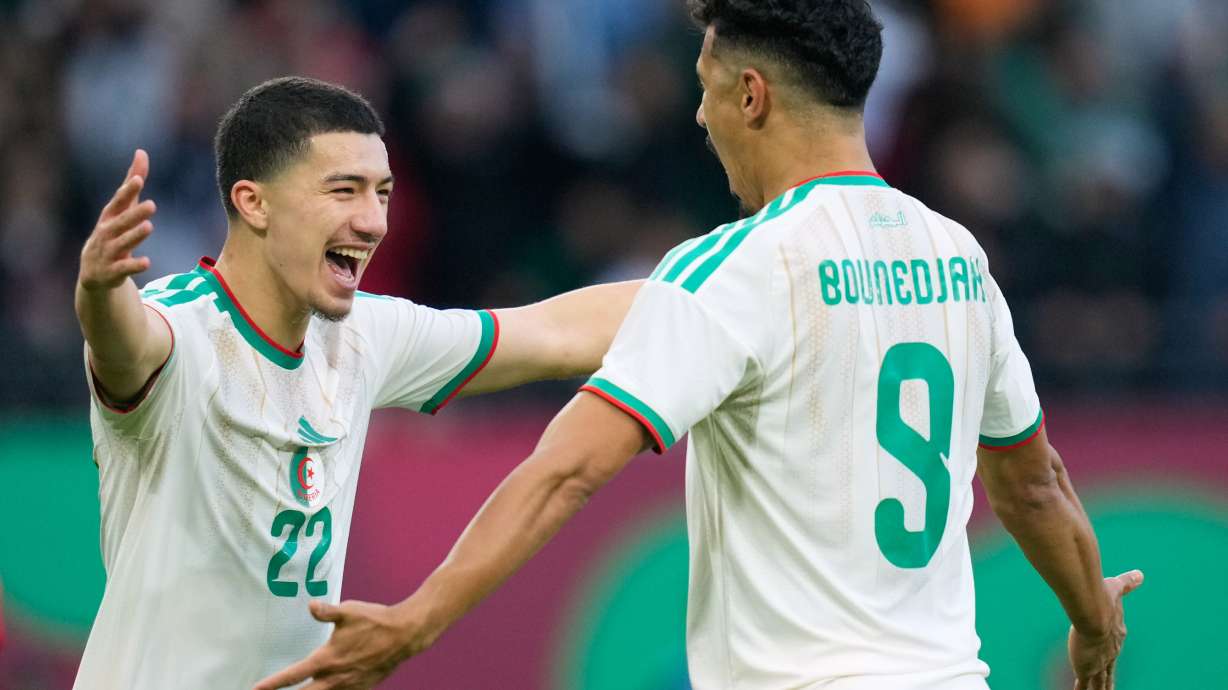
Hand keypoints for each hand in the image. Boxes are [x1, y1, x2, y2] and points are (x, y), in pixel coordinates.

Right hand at [78, 150, 155, 291]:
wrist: (94, 272)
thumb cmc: (112, 232)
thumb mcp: (121, 209)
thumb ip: (132, 183)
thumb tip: (142, 152)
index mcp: (109, 216)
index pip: (118, 202)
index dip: (127, 191)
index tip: (138, 179)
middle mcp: (107, 233)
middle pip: (121, 222)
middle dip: (134, 214)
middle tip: (151, 204)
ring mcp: (108, 252)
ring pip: (122, 243)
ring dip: (134, 235)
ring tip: (149, 226)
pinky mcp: (112, 272)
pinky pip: (124, 268)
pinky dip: (134, 265)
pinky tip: (147, 262)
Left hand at [253, 599, 433, 689]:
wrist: (404, 634)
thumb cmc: (375, 621)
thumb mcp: (348, 611)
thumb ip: (326, 611)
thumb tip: (310, 605)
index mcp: (326, 659)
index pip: (292, 676)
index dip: (271, 684)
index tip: (255, 689)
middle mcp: (335, 677)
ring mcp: (349, 685)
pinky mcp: (362, 687)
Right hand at [1068, 569, 1143, 689]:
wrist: (1094, 610)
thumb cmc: (1103, 597)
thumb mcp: (1116, 589)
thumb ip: (1127, 583)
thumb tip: (1140, 574)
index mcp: (1116, 636)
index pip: (1113, 648)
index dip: (1110, 653)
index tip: (1109, 658)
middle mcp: (1110, 653)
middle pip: (1109, 671)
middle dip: (1108, 681)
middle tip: (1109, 689)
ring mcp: (1099, 662)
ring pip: (1100, 682)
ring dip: (1098, 689)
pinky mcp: (1086, 668)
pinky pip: (1084, 685)